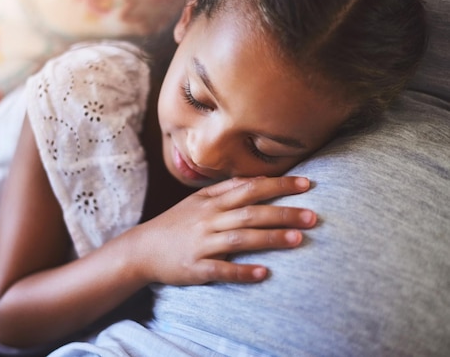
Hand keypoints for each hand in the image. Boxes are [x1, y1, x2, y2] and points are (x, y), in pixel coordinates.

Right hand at [126, 176, 315, 284]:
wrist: (142, 249)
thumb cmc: (175, 223)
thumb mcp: (197, 201)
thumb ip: (225, 189)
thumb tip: (257, 180)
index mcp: (211, 202)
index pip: (250, 189)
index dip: (278, 186)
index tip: (307, 185)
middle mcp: (209, 220)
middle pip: (250, 213)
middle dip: (283, 213)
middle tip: (313, 216)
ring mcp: (202, 244)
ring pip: (239, 239)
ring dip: (269, 239)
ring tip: (298, 240)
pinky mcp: (195, 268)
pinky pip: (221, 269)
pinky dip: (242, 271)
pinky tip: (263, 274)